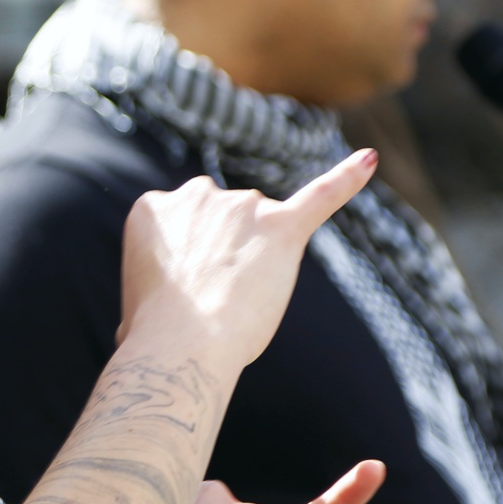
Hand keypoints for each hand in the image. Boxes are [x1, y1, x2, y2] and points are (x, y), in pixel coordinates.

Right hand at [118, 150, 377, 372]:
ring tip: (240, 302)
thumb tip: (136, 325)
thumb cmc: (154, 338)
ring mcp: (242, 206)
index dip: (189, 267)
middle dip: (226, 256)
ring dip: (258, 261)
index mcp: (153, 206)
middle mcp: (196, 193)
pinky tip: (369, 161)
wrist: (181, 342)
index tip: (183, 297)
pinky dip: (348, 178)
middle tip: (213, 302)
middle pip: (226, 220)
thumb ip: (154, 292)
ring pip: (262, 228)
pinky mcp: (284, 226)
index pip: (184, 227)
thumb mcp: (133, 306)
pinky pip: (323, 195)